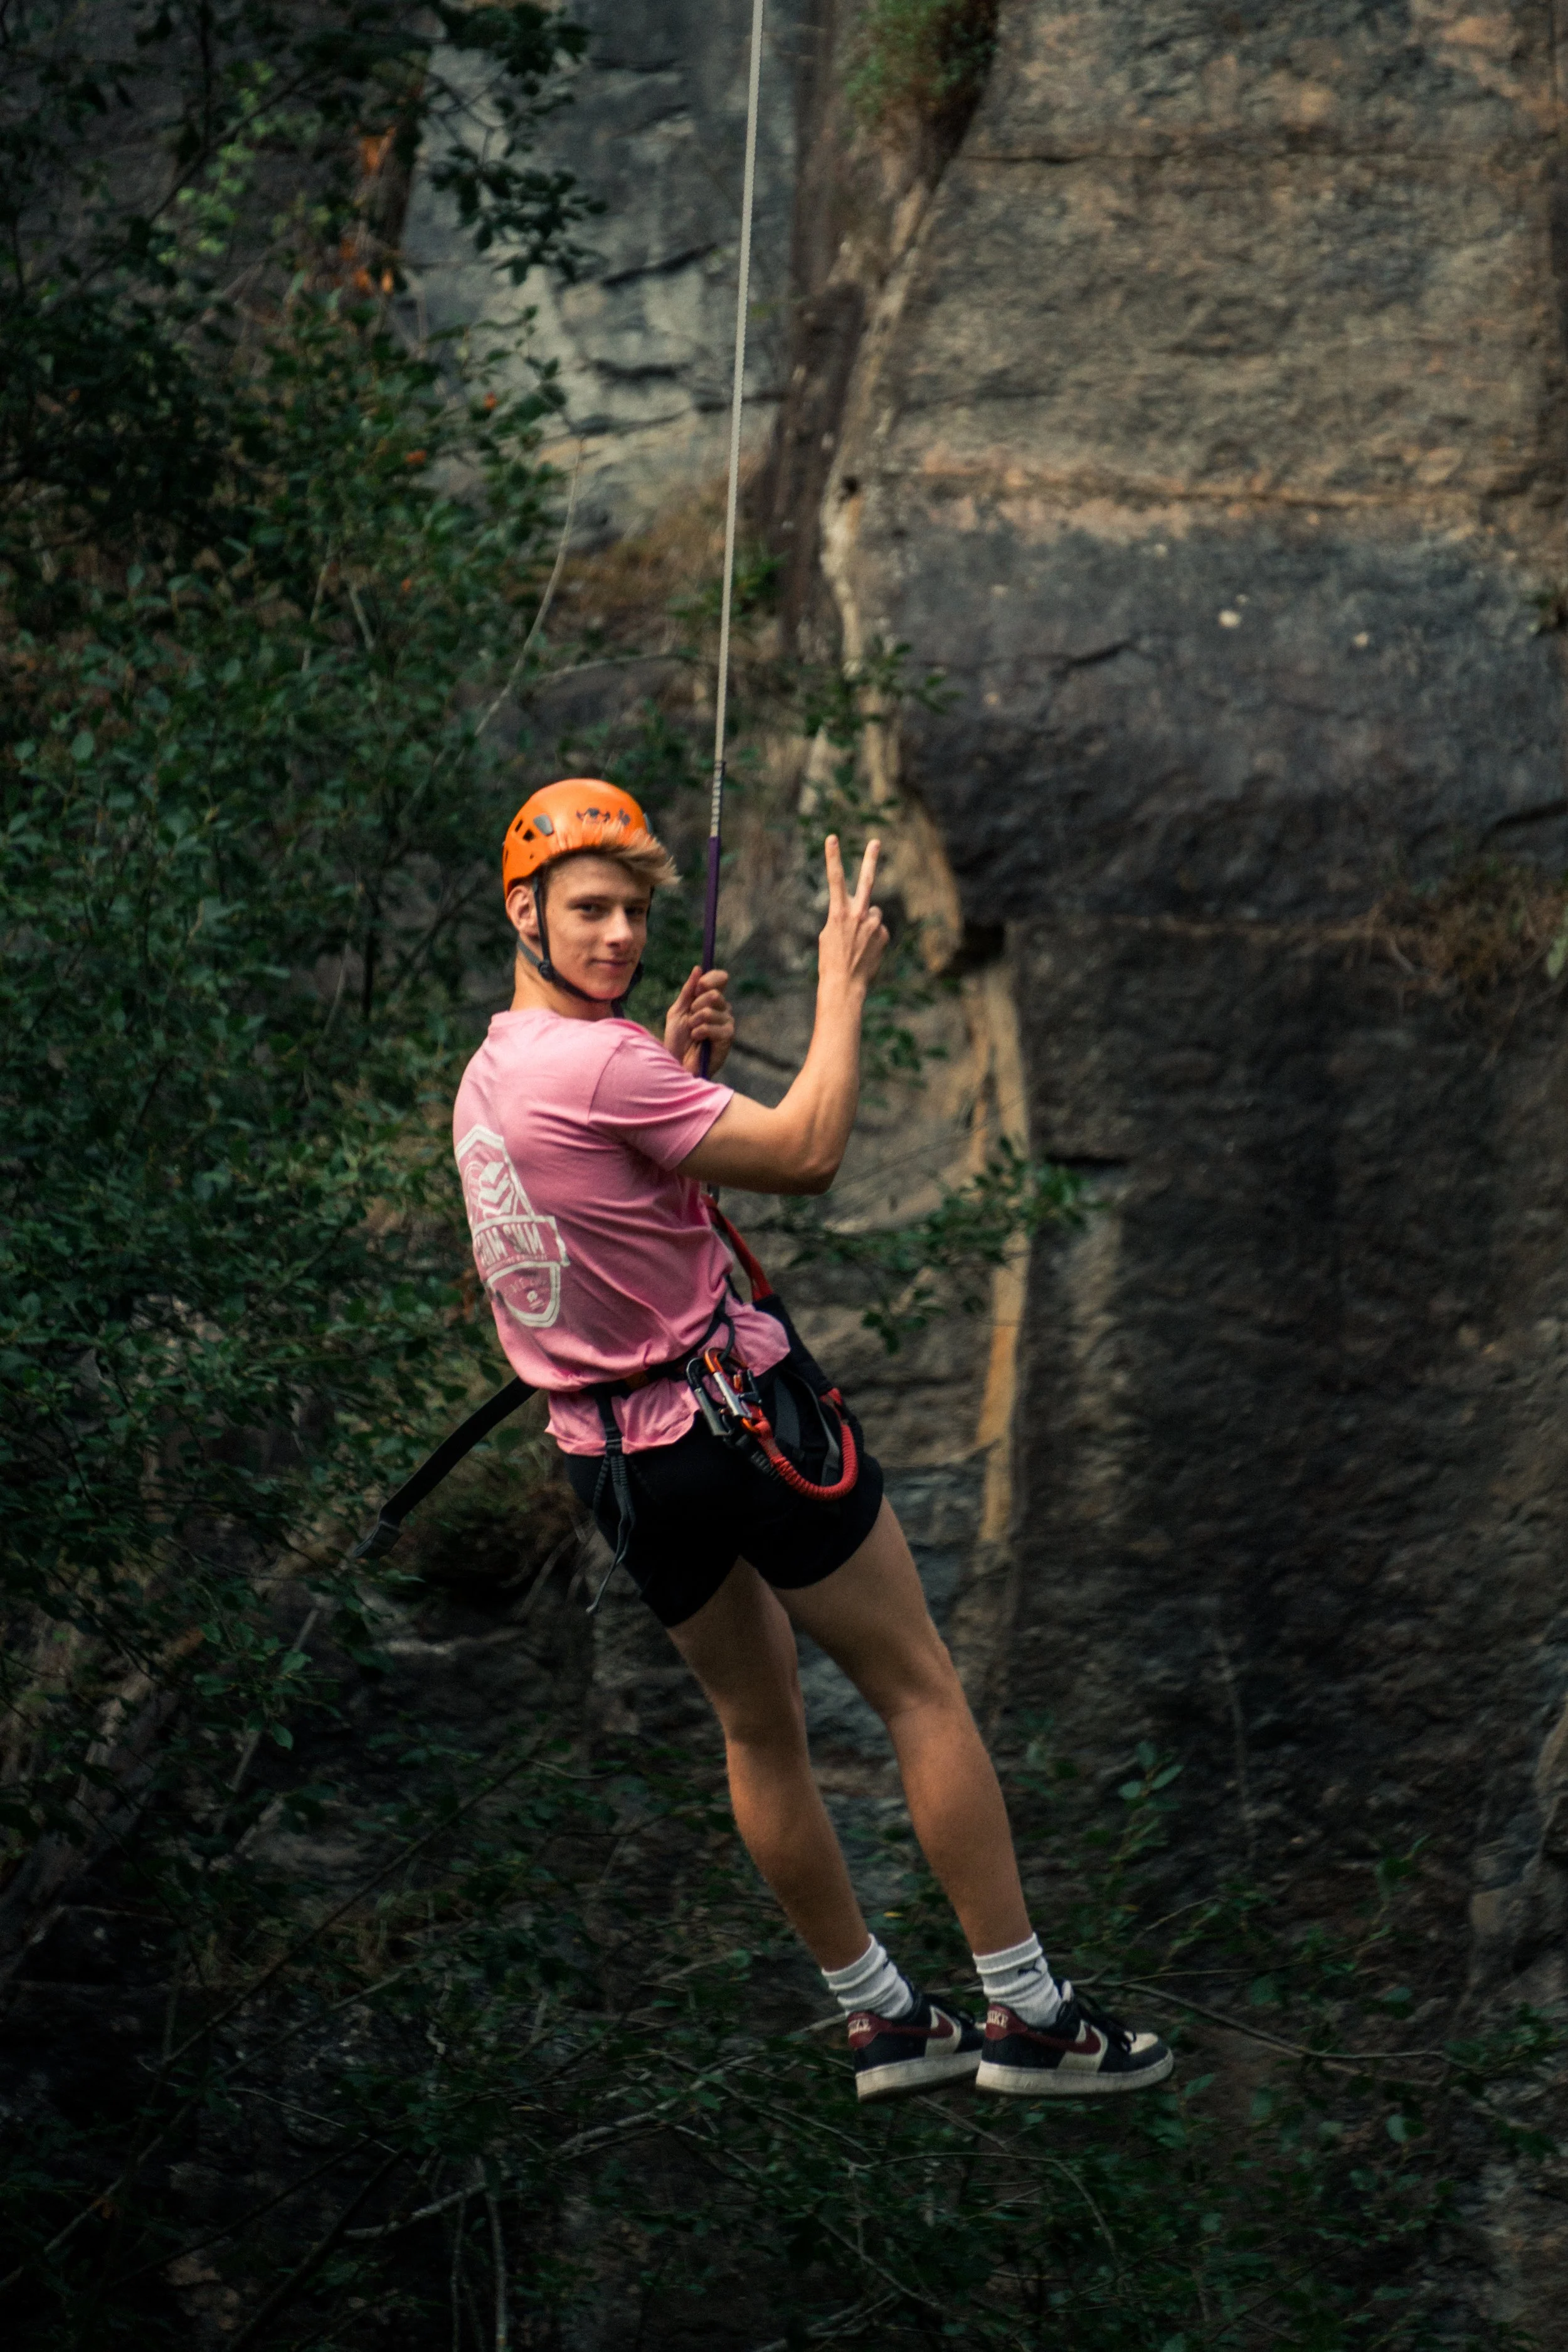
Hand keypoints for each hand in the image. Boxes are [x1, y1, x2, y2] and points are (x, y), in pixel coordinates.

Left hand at [665, 965, 734, 1075]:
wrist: (676, 1063)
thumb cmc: (676, 1040)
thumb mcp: (677, 1011)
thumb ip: (688, 991)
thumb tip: (698, 968)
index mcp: (711, 1000)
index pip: (720, 978)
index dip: (709, 980)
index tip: (697, 989)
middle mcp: (722, 1009)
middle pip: (714, 994)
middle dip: (695, 1006)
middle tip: (690, 1020)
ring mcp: (727, 1022)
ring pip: (710, 1010)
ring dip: (694, 1022)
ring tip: (692, 1033)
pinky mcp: (728, 1037)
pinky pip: (713, 1026)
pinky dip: (700, 1032)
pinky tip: (698, 1040)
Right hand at [817, 835, 887, 998]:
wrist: (844, 984)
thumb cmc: (830, 960)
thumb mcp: (828, 934)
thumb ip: (844, 916)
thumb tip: (864, 911)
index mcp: (838, 912)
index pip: (834, 878)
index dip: (833, 856)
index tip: (832, 837)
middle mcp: (858, 914)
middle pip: (866, 880)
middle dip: (870, 859)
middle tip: (876, 842)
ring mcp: (874, 924)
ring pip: (873, 912)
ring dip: (867, 922)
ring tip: (858, 942)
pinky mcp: (884, 934)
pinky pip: (879, 928)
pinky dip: (873, 937)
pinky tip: (866, 950)